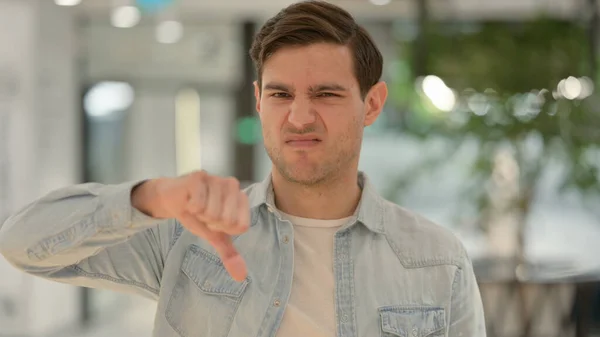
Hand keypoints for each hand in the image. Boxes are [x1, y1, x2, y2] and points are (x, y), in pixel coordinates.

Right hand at [132, 171, 249, 280]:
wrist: (173, 198)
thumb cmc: (198, 215)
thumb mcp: (214, 236)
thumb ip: (229, 253)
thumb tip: (241, 277)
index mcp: (241, 199)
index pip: (240, 226)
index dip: (223, 230)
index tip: (215, 222)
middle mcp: (232, 186)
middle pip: (227, 220)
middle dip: (210, 223)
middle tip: (203, 214)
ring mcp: (216, 179)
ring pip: (212, 213)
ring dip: (199, 215)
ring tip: (196, 207)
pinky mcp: (199, 177)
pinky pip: (198, 204)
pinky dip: (190, 208)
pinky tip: (188, 200)